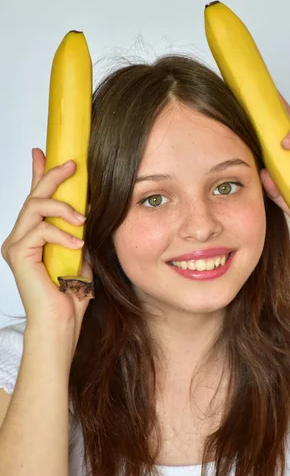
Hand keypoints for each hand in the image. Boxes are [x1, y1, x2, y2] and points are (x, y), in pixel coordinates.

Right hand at [1, 148, 92, 362]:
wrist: (62, 322)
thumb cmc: (71, 291)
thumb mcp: (80, 249)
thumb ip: (77, 228)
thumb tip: (88, 204)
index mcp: (33, 235)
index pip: (34, 198)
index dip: (38, 173)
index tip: (42, 152)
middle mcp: (19, 237)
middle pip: (34, 196)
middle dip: (53, 176)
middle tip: (72, 165)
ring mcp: (15, 245)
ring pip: (35, 207)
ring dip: (63, 207)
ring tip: (83, 219)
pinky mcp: (18, 254)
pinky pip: (40, 230)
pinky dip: (62, 234)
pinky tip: (77, 245)